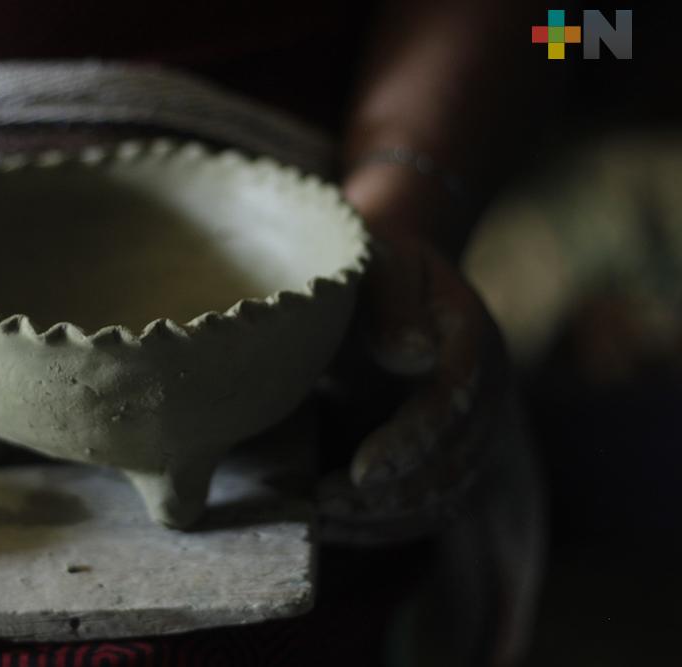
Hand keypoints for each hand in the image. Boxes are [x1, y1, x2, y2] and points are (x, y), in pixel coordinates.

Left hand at [318, 191, 508, 543]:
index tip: (360, 471)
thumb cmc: (375, 261)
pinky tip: (334, 525)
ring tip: (318, 519)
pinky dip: (385, 526)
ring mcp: (468, 428)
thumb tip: (412, 354)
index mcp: (471, 338)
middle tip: (320, 504)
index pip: (454, 402)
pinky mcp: (444, 453)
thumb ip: (393, 301)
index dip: (413, 442)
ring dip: (384, 520)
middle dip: (390, 495)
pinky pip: (429, 506)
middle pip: (455, 463)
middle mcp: (482, 391)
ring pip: (445, 496)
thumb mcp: (380, 259)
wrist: (388, 274)